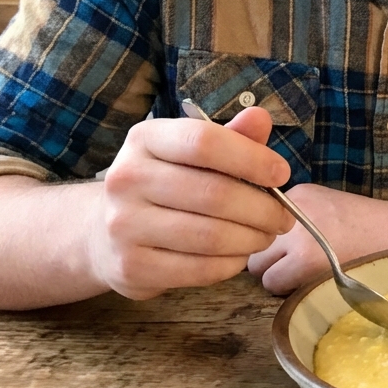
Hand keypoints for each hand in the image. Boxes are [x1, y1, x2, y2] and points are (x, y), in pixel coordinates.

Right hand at [87, 107, 293, 299]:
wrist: (103, 232)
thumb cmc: (166, 181)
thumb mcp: (192, 151)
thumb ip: (231, 136)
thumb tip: (261, 118)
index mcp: (145, 139)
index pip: (204, 142)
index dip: (251, 158)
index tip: (282, 173)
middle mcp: (127, 178)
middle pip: (214, 194)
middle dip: (263, 209)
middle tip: (284, 218)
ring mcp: (123, 226)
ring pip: (210, 236)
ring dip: (252, 239)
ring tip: (267, 235)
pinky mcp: (130, 267)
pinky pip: (199, 269)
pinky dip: (231, 264)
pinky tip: (240, 255)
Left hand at [249, 185, 387, 294]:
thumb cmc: (372, 231)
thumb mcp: (330, 210)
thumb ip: (298, 219)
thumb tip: (261, 240)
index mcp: (300, 193)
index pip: (259, 219)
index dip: (273, 240)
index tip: (297, 248)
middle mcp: (292, 208)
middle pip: (252, 240)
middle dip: (269, 257)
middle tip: (300, 265)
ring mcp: (296, 235)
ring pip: (257, 265)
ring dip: (275, 275)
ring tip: (308, 275)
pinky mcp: (303, 261)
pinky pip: (272, 283)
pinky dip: (287, 290)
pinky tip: (314, 283)